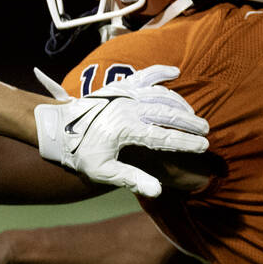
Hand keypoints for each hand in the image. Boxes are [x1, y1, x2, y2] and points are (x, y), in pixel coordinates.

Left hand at [32, 64, 208, 196]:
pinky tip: (174, 72)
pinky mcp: (117, 87)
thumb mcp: (103, 171)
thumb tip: (156, 191)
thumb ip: (131, 179)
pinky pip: (142, 75)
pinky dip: (159, 71)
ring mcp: (122, 95)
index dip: (185, 142)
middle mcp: (126, 109)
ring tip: (192, 117)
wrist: (57, 129)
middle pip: (167, 113)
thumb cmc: (81, 153)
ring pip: (160, 94)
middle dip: (189, 123)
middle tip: (205, 132)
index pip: (163, 137)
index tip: (203, 147)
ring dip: (179, 104)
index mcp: (124, 130)